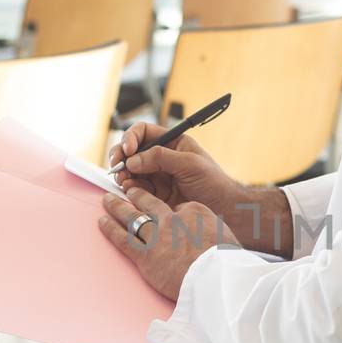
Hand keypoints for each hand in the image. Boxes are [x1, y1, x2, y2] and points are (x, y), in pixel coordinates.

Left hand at [98, 185, 239, 302]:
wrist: (214, 277)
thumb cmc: (225, 260)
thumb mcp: (224, 235)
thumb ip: (209, 229)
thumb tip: (204, 232)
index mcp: (193, 212)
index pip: (177, 205)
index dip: (168, 206)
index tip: (162, 206)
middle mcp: (172, 219)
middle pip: (149, 203)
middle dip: (136, 195)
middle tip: (128, 189)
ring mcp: (156, 237)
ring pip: (132, 217)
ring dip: (117, 207)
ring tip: (108, 200)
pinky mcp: (145, 256)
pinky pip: (123, 239)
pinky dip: (110, 229)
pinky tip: (102, 221)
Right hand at [109, 124, 240, 217]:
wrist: (225, 210)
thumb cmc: (214, 183)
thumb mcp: (190, 164)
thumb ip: (161, 158)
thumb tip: (133, 159)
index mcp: (173, 143)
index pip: (144, 132)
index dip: (132, 137)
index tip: (128, 149)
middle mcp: (162, 157)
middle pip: (132, 151)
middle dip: (121, 157)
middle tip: (116, 167)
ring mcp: (157, 176)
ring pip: (131, 171)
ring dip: (123, 174)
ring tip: (125, 181)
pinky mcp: (155, 195)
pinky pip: (136, 189)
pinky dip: (129, 189)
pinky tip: (130, 192)